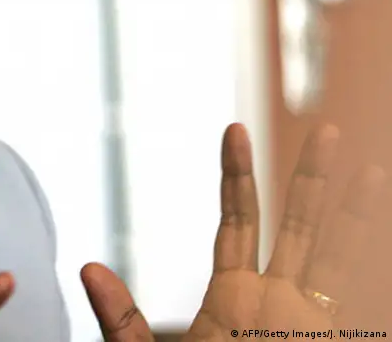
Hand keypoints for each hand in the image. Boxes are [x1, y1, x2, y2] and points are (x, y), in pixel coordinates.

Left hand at [82, 123, 385, 340]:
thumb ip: (123, 321)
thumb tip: (86, 267)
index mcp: (235, 299)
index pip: (239, 223)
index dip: (237, 176)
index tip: (234, 127)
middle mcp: (282, 304)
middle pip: (301, 226)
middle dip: (313, 179)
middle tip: (330, 130)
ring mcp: (317, 325)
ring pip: (343, 256)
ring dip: (358, 213)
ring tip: (373, 165)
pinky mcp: (340, 339)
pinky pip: (365, 298)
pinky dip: (377, 261)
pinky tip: (384, 222)